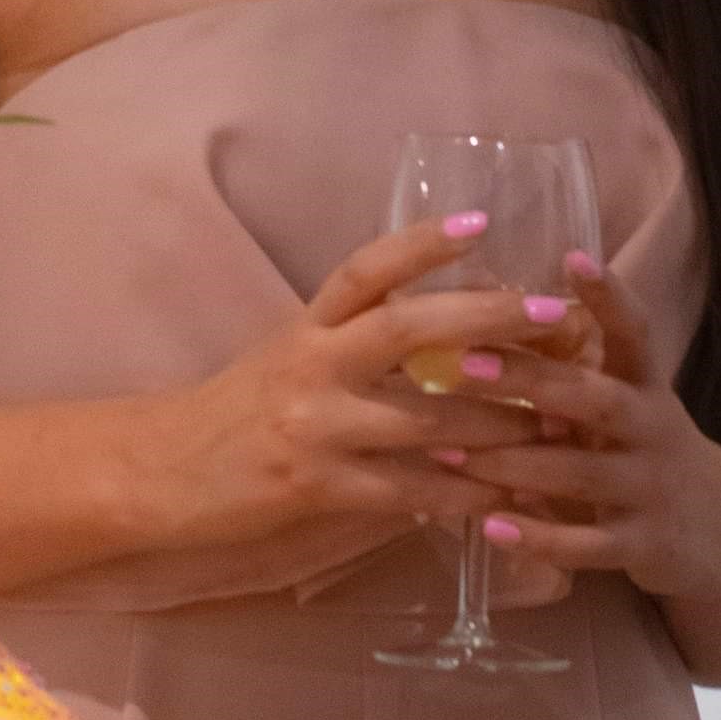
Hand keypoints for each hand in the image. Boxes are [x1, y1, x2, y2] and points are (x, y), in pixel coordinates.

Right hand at [139, 216, 577, 556]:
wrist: (162, 476)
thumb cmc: (238, 416)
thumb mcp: (290, 360)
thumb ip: (355, 344)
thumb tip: (450, 331)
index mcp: (308, 326)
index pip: (366, 268)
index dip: (423, 243)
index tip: (482, 222)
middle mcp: (312, 363)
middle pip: (409, 326)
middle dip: (489, 317)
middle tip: (556, 315)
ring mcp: (313, 424)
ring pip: (423, 415)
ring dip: (497, 421)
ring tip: (558, 421)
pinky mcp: (315, 485)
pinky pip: (406, 488)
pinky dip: (458, 492)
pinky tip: (500, 496)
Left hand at [448, 250, 720, 607]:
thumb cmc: (646, 455)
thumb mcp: (627, 408)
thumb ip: (574, 376)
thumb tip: (483, 321)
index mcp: (648, 387)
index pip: (636, 333)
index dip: (610, 296)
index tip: (573, 257)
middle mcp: (654, 431)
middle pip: (597, 399)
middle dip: (532, 381)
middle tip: (466, 363)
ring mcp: (651, 490)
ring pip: (581, 473)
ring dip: (512, 463)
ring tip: (447, 453)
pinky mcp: (644, 546)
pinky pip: (587, 545)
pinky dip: (539, 538)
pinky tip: (489, 527)